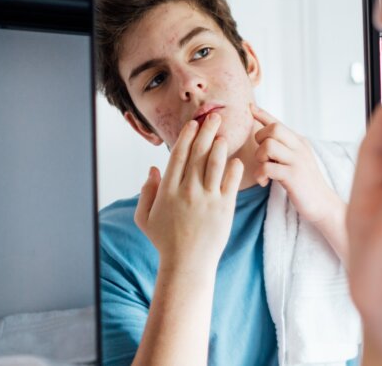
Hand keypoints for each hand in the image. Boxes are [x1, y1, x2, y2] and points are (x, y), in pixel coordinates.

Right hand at [134, 114, 243, 271]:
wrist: (187, 264)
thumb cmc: (166, 242)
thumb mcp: (145, 218)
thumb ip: (146, 191)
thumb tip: (152, 168)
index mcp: (168, 190)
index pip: (178, 155)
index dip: (187, 136)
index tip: (193, 123)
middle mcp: (187, 191)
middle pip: (198, 153)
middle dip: (206, 131)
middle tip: (214, 116)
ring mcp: (207, 199)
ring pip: (214, 163)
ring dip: (220, 145)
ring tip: (224, 134)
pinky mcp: (224, 208)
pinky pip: (230, 181)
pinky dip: (233, 167)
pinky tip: (236, 159)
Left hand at [250, 103, 342, 223]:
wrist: (322, 203)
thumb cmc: (305, 183)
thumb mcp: (297, 160)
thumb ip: (284, 148)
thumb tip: (266, 138)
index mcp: (299, 142)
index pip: (277, 122)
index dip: (262, 114)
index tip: (250, 108)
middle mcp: (299, 147)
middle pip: (272, 129)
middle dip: (260, 140)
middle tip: (262, 156)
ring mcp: (297, 161)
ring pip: (268, 146)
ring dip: (259, 158)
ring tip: (264, 170)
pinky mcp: (293, 176)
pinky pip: (267, 167)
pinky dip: (260, 174)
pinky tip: (264, 182)